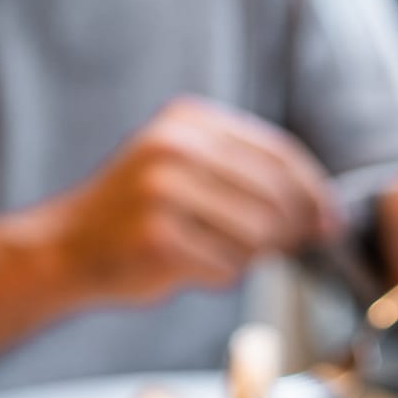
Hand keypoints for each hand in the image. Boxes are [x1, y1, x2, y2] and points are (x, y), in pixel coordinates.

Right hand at [44, 96, 339, 303]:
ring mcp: (163, 192)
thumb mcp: (184, 168)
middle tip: (289, 250)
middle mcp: (175, 148)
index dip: (314, 192)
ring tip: (224, 256)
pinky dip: (222, 276)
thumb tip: (320, 212)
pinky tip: (197, 269)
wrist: (66, 248)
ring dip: (252, 256)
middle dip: (291, 230)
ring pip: (256, 234)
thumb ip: (244, 175)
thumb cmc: (137, 215)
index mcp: (188, 121)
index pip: (278, 153)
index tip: (331, 222)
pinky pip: (226, 266)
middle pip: (275, 196)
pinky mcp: (158, 238)